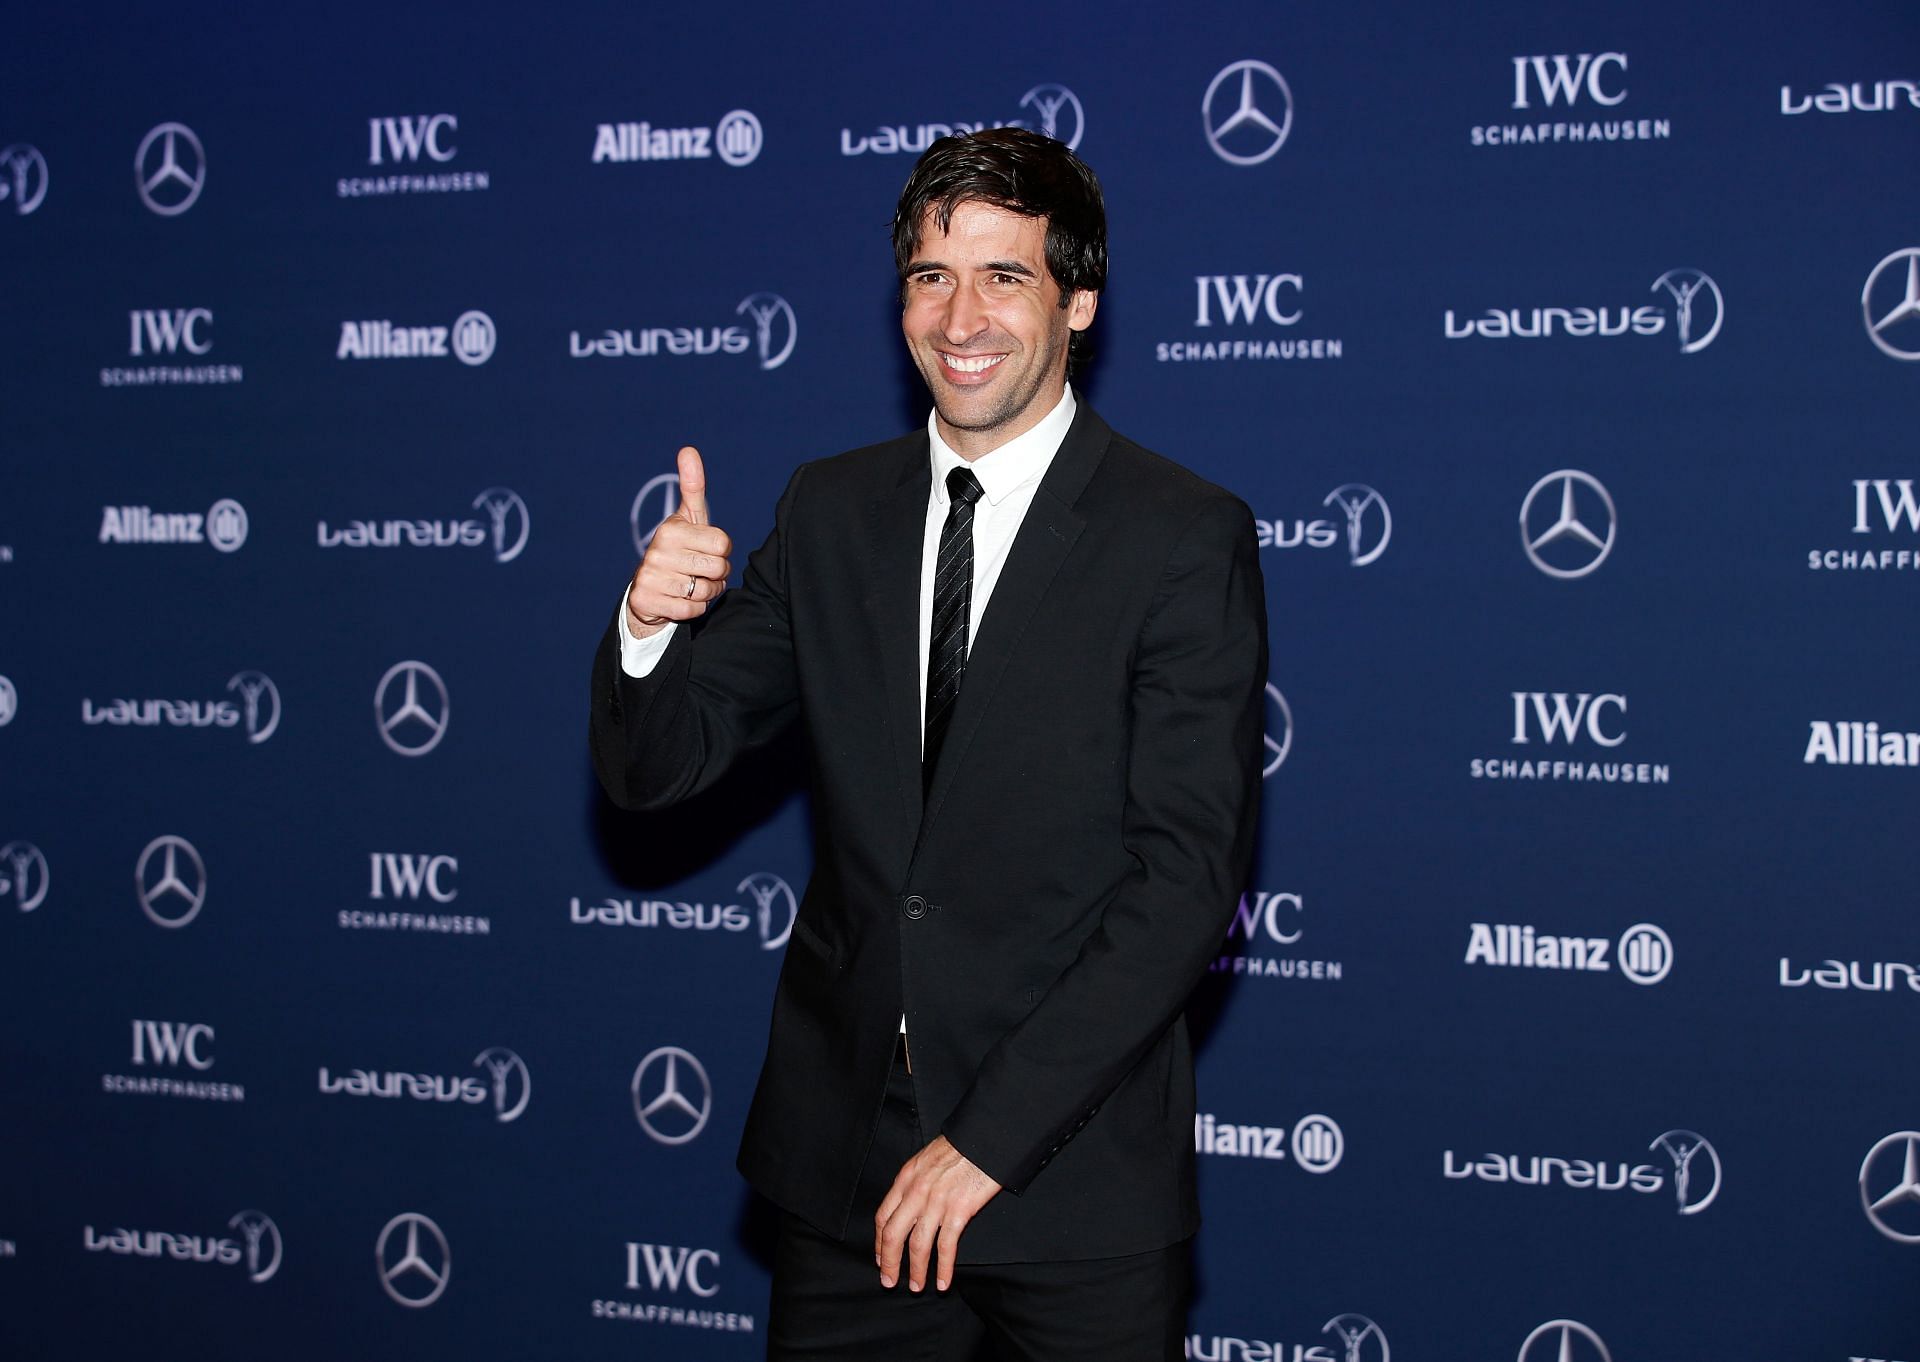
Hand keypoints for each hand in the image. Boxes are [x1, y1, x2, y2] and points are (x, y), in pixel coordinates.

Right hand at [626, 446, 733, 639]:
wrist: (648, 589)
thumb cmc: (679, 548)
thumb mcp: (688, 517)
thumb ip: (693, 486)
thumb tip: (688, 449)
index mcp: (672, 528)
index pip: (723, 542)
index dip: (721, 550)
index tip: (705, 550)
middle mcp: (658, 550)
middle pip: (719, 567)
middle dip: (717, 574)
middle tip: (700, 570)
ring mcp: (651, 576)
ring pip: (707, 591)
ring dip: (706, 592)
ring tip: (690, 584)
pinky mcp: (647, 600)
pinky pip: (693, 611)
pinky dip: (693, 609)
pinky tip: (680, 598)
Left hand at [873, 1135, 1001, 1292]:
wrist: (985, 1138)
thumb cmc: (960, 1146)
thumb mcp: (926, 1158)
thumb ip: (915, 1181)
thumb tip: (909, 1203)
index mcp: (906, 1178)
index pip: (883, 1216)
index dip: (879, 1242)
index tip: (880, 1258)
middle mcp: (916, 1191)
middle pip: (893, 1234)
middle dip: (889, 1262)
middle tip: (889, 1281)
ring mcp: (936, 1202)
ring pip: (917, 1245)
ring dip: (915, 1270)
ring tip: (917, 1286)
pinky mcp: (959, 1210)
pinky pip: (946, 1247)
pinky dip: (942, 1268)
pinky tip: (942, 1282)